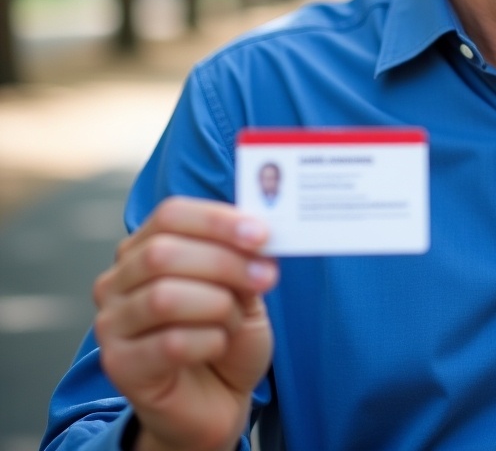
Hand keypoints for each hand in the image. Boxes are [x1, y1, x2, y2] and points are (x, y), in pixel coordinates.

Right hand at [93, 197, 278, 450]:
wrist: (217, 398)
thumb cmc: (226, 332)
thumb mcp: (243, 286)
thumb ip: (244, 256)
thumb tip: (259, 232)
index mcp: (145, 247)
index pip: (171, 214)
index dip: (217, 220)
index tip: (261, 234)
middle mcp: (118, 280)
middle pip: (163, 253)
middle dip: (225, 262)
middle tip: (266, 276)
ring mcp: (112, 323)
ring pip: (164, 297)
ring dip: (217, 305)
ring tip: (236, 319)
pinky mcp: (119, 365)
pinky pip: (169, 343)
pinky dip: (209, 340)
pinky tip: (218, 345)